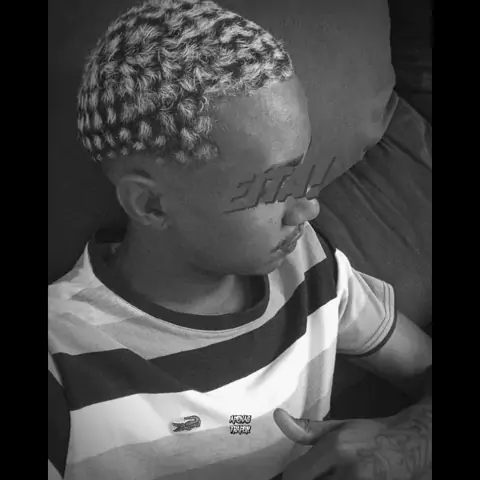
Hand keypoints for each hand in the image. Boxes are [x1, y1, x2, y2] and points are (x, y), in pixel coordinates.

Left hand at [273, 403, 431, 479]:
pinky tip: (335, 478)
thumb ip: (306, 429)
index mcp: (336, 449)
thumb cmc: (369, 434)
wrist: (409, 445)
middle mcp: (348, 472)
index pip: (296, 476)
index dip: (289, 477)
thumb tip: (277, 417)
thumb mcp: (338, 427)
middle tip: (314, 473)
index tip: (292, 474)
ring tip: (326, 474)